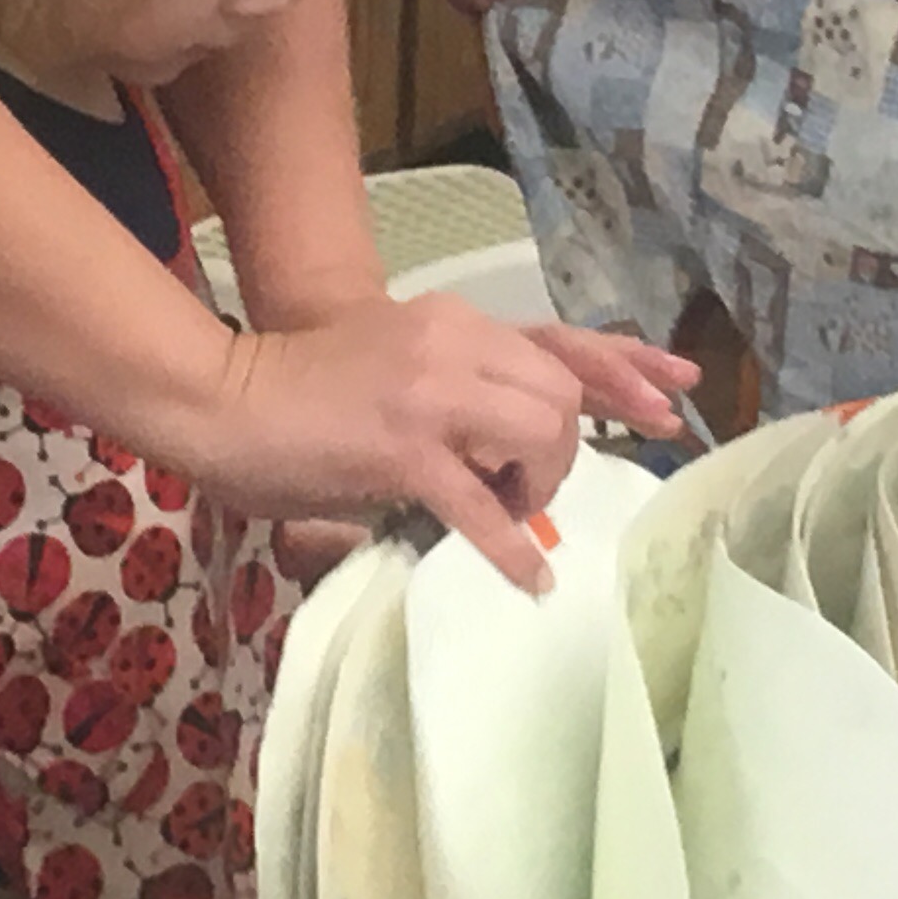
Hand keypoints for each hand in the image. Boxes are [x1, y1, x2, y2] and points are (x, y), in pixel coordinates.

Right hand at [220, 298, 696, 594]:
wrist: (224, 396)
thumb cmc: (298, 389)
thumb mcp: (390, 362)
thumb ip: (450, 385)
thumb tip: (502, 447)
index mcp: (451, 320)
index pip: (559, 339)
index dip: (624, 368)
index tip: (673, 393)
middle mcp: (451, 341)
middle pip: (560, 389)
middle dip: (563, 448)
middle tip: (528, 489)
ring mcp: (430, 394)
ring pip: (539, 430)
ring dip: (538, 482)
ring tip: (509, 511)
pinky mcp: (403, 449)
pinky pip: (481, 507)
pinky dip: (512, 549)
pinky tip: (528, 578)